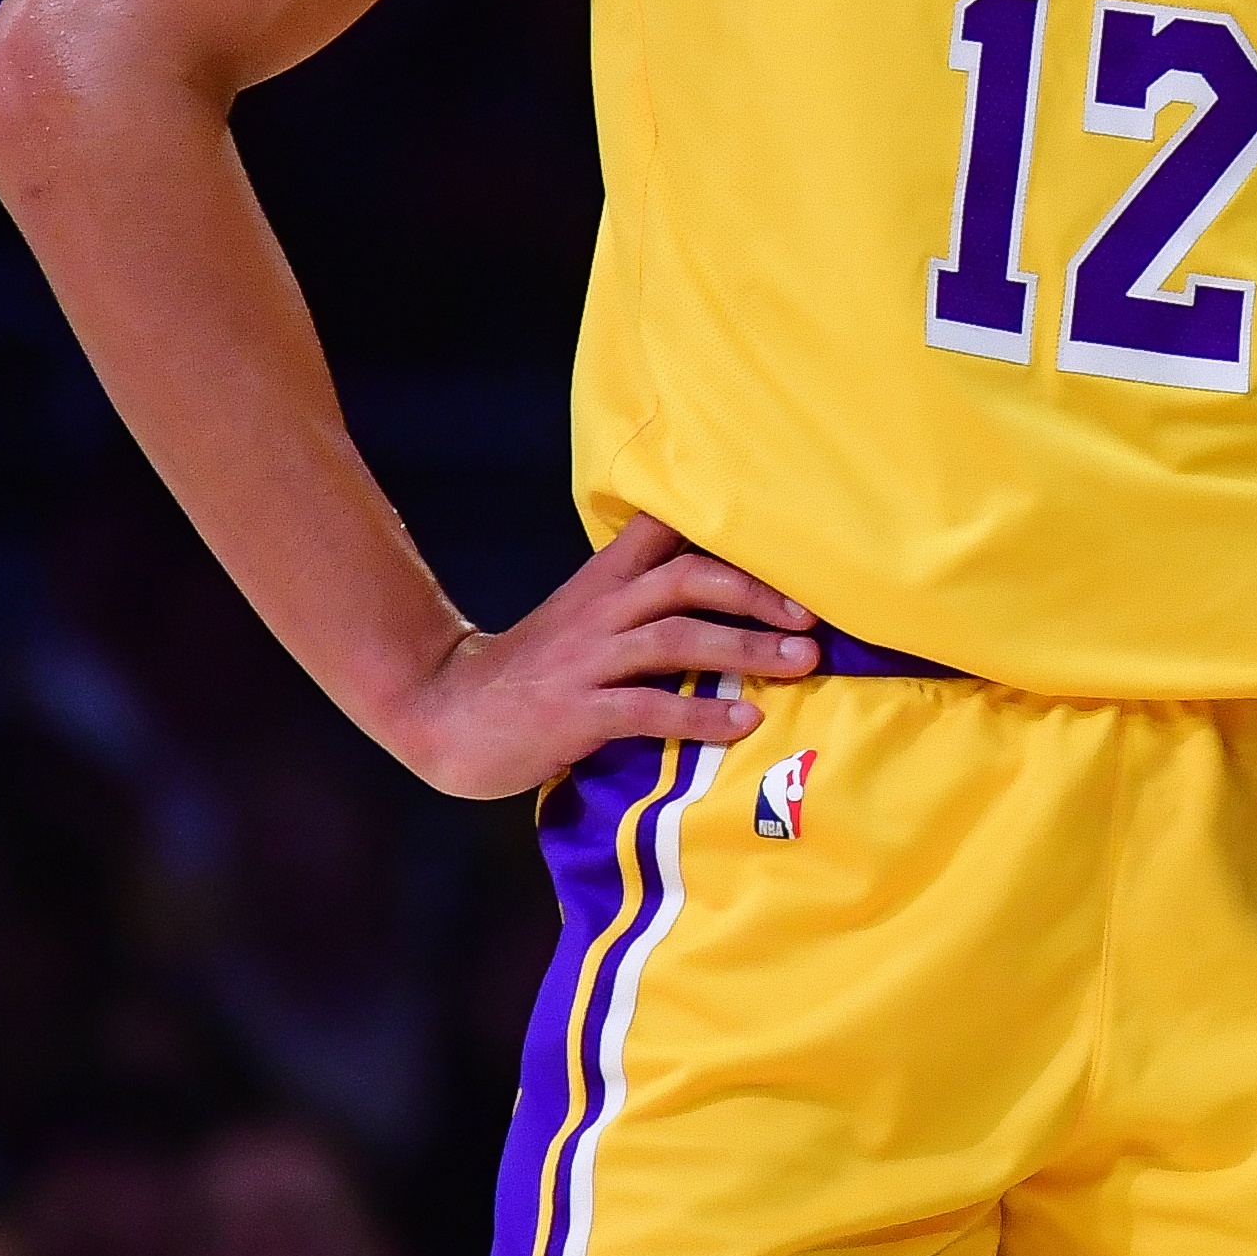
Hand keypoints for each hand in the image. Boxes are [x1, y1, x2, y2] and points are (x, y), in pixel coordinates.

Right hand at [377, 511, 818, 802]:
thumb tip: (730, 606)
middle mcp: (599, 609)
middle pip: (688, 578)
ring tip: (802, 664)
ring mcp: (585, 660)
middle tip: (812, 617)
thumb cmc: (535, 673)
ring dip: (746, 649)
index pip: (667, 532)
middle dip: (757, 594)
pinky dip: (699, 714)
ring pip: (676, 637)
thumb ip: (644, 607)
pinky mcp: (573, 712)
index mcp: (604, 581)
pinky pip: (647, 707)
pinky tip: (741, 723)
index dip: (731, 534)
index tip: (792, 546)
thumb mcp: (587, 622)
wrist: (444, 711)